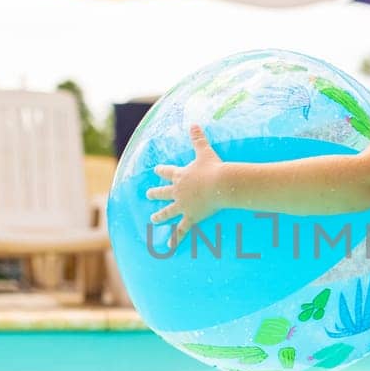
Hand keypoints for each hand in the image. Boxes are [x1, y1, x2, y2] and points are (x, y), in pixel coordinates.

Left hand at [147, 125, 223, 249]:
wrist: (221, 183)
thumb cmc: (214, 167)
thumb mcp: (205, 151)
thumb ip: (198, 138)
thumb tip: (194, 124)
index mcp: (181, 175)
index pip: (167, 172)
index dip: (161, 171)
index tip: (155, 170)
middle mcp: (178, 191)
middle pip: (163, 192)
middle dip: (155, 193)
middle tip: (148, 193)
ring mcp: (183, 205)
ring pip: (168, 211)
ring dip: (160, 215)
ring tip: (153, 219)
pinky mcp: (191, 216)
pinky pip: (182, 230)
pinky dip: (175, 238)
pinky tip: (168, 247)